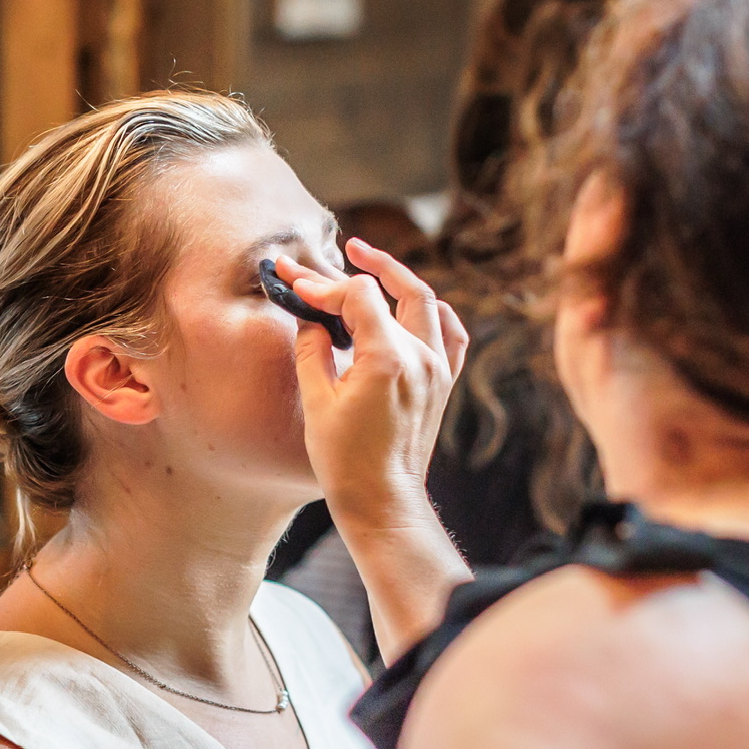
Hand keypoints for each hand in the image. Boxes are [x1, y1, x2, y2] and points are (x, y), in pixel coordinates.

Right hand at [280, 239, 468, 523]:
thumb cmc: (344, 459)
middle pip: (398, 289)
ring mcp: (439, 370)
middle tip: (349, 247)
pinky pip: (451, 333)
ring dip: (403, 280)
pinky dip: (434, 312)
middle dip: (372, 263)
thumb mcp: (316, 402)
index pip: (358, 296)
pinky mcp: (444, 384)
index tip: (296, 283)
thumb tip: (311, 318)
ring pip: (428, 304)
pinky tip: (416, 307)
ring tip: (378, 268)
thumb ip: (312, 349)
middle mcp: (421, 358)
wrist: (382, 501)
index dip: (324, 284)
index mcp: (388, 360)